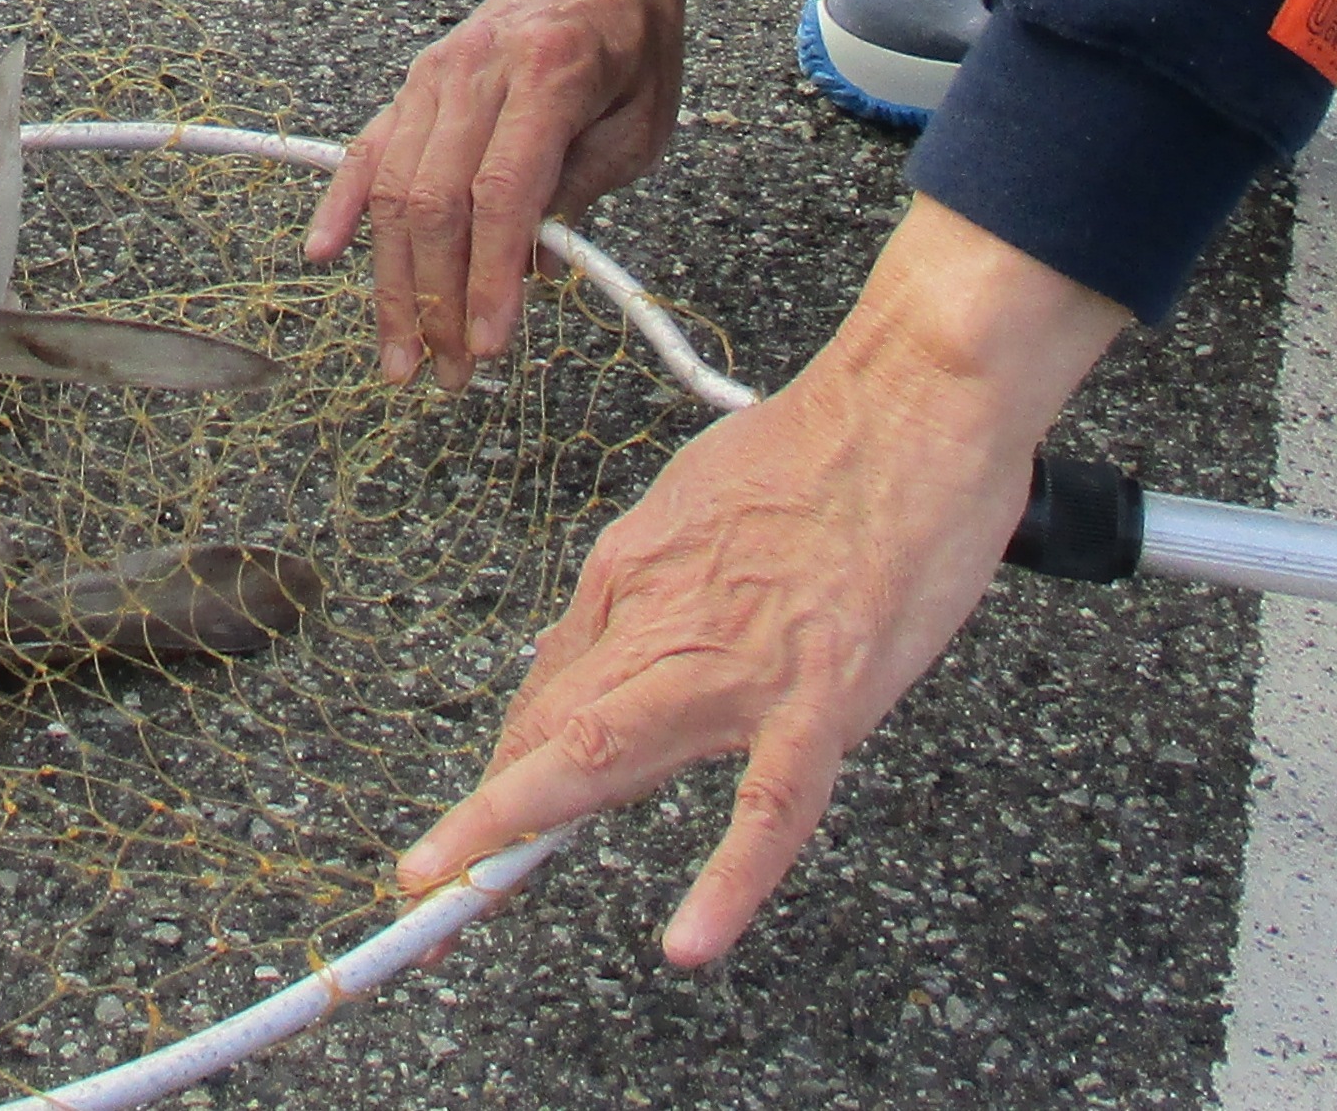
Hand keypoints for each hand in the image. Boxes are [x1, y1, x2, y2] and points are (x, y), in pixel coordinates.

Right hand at [302, 0, 699, 386]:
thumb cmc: (631, 43)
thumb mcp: (639, 124)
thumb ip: (579, 191)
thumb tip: (529, 272)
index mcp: (546, 75)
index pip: (501, 192)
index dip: (489, 275)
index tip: (488, 344)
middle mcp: (474, 74)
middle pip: (435, 203)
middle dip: (437, 301)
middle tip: (449, 376)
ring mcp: (432, 79)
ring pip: (393, 190)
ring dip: (392, 283)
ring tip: (401, 356)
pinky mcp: (411, 87)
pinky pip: (365, 151)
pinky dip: (341, 205)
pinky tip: (324, 256)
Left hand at [395, 198, 1131, 962]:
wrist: (915, 396)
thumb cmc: (824, 443)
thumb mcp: (696, 501)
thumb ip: (648, 581)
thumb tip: (594, 650)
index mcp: (632, 571)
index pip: (551, 689)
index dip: (508, 767)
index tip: (474, 827)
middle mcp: (662, 619)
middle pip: (552, 730)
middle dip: (480, 818)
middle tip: (422, 888)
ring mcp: (741, 664)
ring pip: (614, 755)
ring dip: (524, 828)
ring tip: (459, 898)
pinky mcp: (825, 694)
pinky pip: (772, 804)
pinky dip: (730, 878)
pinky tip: (690, 940)